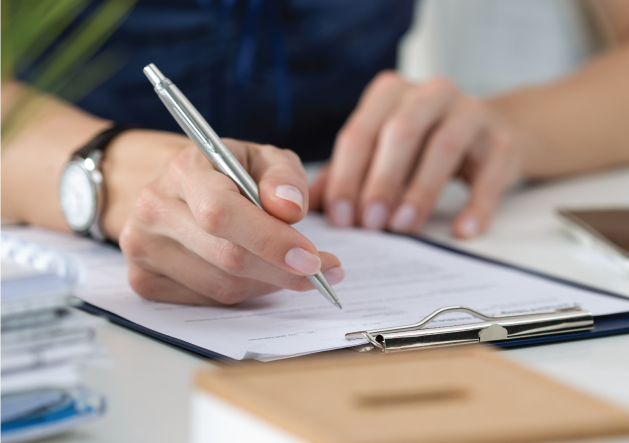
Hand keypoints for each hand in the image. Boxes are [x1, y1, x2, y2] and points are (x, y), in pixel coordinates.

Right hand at [118, 138, 343, 304]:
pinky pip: (208, 301)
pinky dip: (243, 292)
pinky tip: (254, 274)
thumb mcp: (263, 160)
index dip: (270, 240)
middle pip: (226, 257)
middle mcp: (155, 209)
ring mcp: (142, 248)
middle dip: (282, 270)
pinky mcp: (144, 280)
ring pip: (221, 286)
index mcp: (184, 170)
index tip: (312, 258)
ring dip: (267, 283)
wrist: (178, 190)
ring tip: (288, 267)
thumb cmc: (228, 174)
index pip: (222, 212)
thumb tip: (290, 209)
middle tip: (320, 272)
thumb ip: (283, 177)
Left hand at [310, 71, 525, 237]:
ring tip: (403, 226)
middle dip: (381, 180)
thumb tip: (307, 208)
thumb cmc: (421, 146)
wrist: (489, 132)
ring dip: (421, 190)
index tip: (340, 218)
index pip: (360, 132)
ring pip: (444, 146)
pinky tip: (462, 231)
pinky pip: (491, 173)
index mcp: (390, 94)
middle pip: (401, 132)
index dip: (346, 176)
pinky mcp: (502, 140)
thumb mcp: (380, 151)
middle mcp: (430, 94)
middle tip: (369, 224)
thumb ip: (344, 175)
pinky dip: (477, 204)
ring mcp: (471, 112)